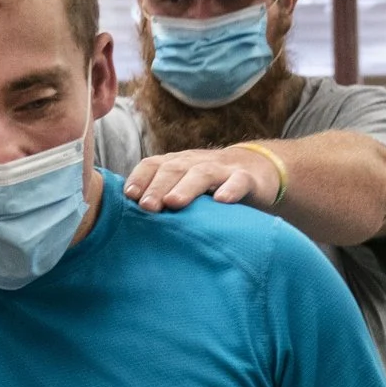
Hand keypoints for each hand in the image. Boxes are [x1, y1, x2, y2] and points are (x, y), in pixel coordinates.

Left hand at [123, 146, 280, 213]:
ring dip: (186, 187)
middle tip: (147, 206)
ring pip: (202, 173)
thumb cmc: (212, 188)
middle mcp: (196, 163)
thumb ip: (162, 199)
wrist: (258, 170)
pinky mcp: (248, 179)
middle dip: (158, 186)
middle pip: (174, 169)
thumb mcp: (185, 189)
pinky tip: (222, 201)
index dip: (140, 178)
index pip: (154, 165)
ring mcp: (222, 169)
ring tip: (174, 203)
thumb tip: (127, 223)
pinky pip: (239, 181)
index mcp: (178, 164)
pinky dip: (231, 190)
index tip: (129, 196)